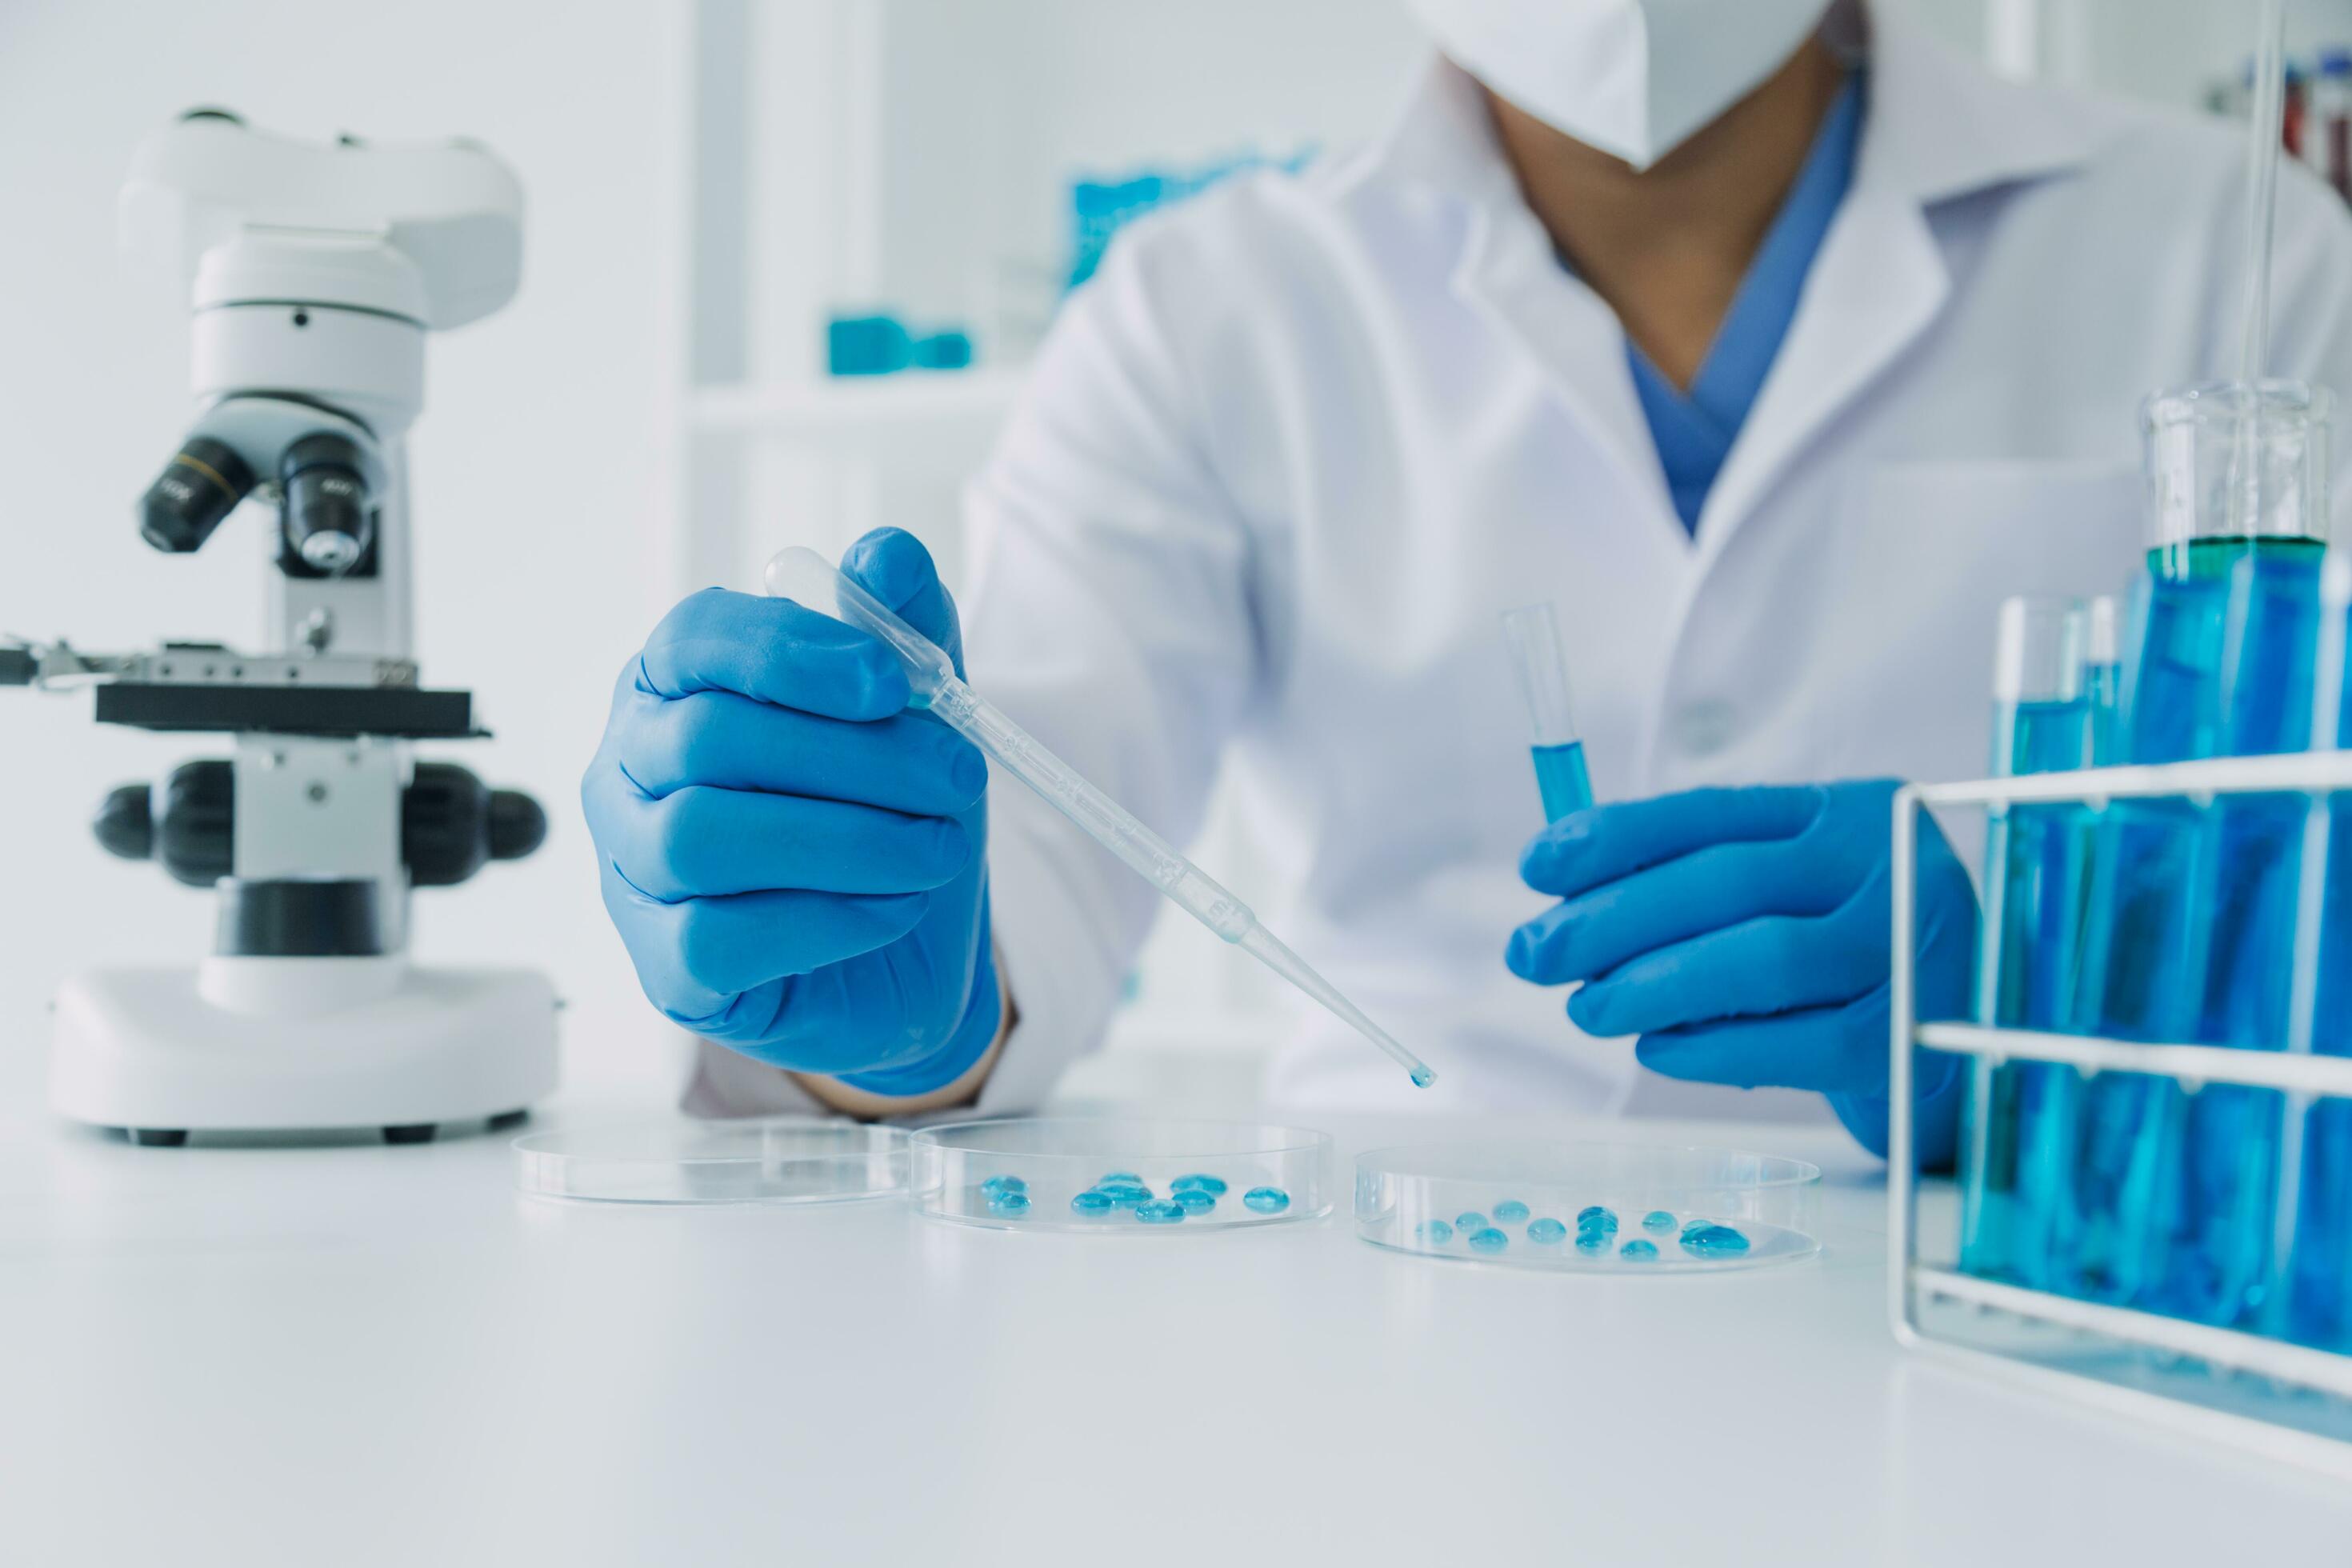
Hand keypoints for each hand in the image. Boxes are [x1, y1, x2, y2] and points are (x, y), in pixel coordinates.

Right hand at [582, 528, 999, 1092]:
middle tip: (957, 776)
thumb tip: (885, 556)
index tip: (892, 682)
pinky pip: (721, 937)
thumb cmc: (886, 814)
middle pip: (708, 739)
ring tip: (936, 848)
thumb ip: (902, 627)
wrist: (908, 953)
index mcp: (673, 687)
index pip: (693, 640)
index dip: (790, 653)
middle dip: (854, 757)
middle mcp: (628, 772)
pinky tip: (895, 907)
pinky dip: (830, 918)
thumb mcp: (914, 714)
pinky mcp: (667, 970)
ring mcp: (633, 874)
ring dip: (848, 839)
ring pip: (704, 836)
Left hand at [1504, 780, 1974, 1159]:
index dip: (1615, 838)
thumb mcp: (1794, 894)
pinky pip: (1797, 1043)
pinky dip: (1713, 1048)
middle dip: (1612, 919)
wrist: (1974, 1044)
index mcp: (1850, 813)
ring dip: (1653, 985)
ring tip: (1586, 1008)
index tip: (1537, 866)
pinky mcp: (1915, 1037)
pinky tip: (1657, 1049)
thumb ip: (1701, 881)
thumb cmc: (1853, 960)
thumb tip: (1562, 896)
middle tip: (1535, 953)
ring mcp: (1914, 951)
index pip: (1713, 813)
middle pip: (1726, 882)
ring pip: (1760, 959)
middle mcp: (1892, 867)